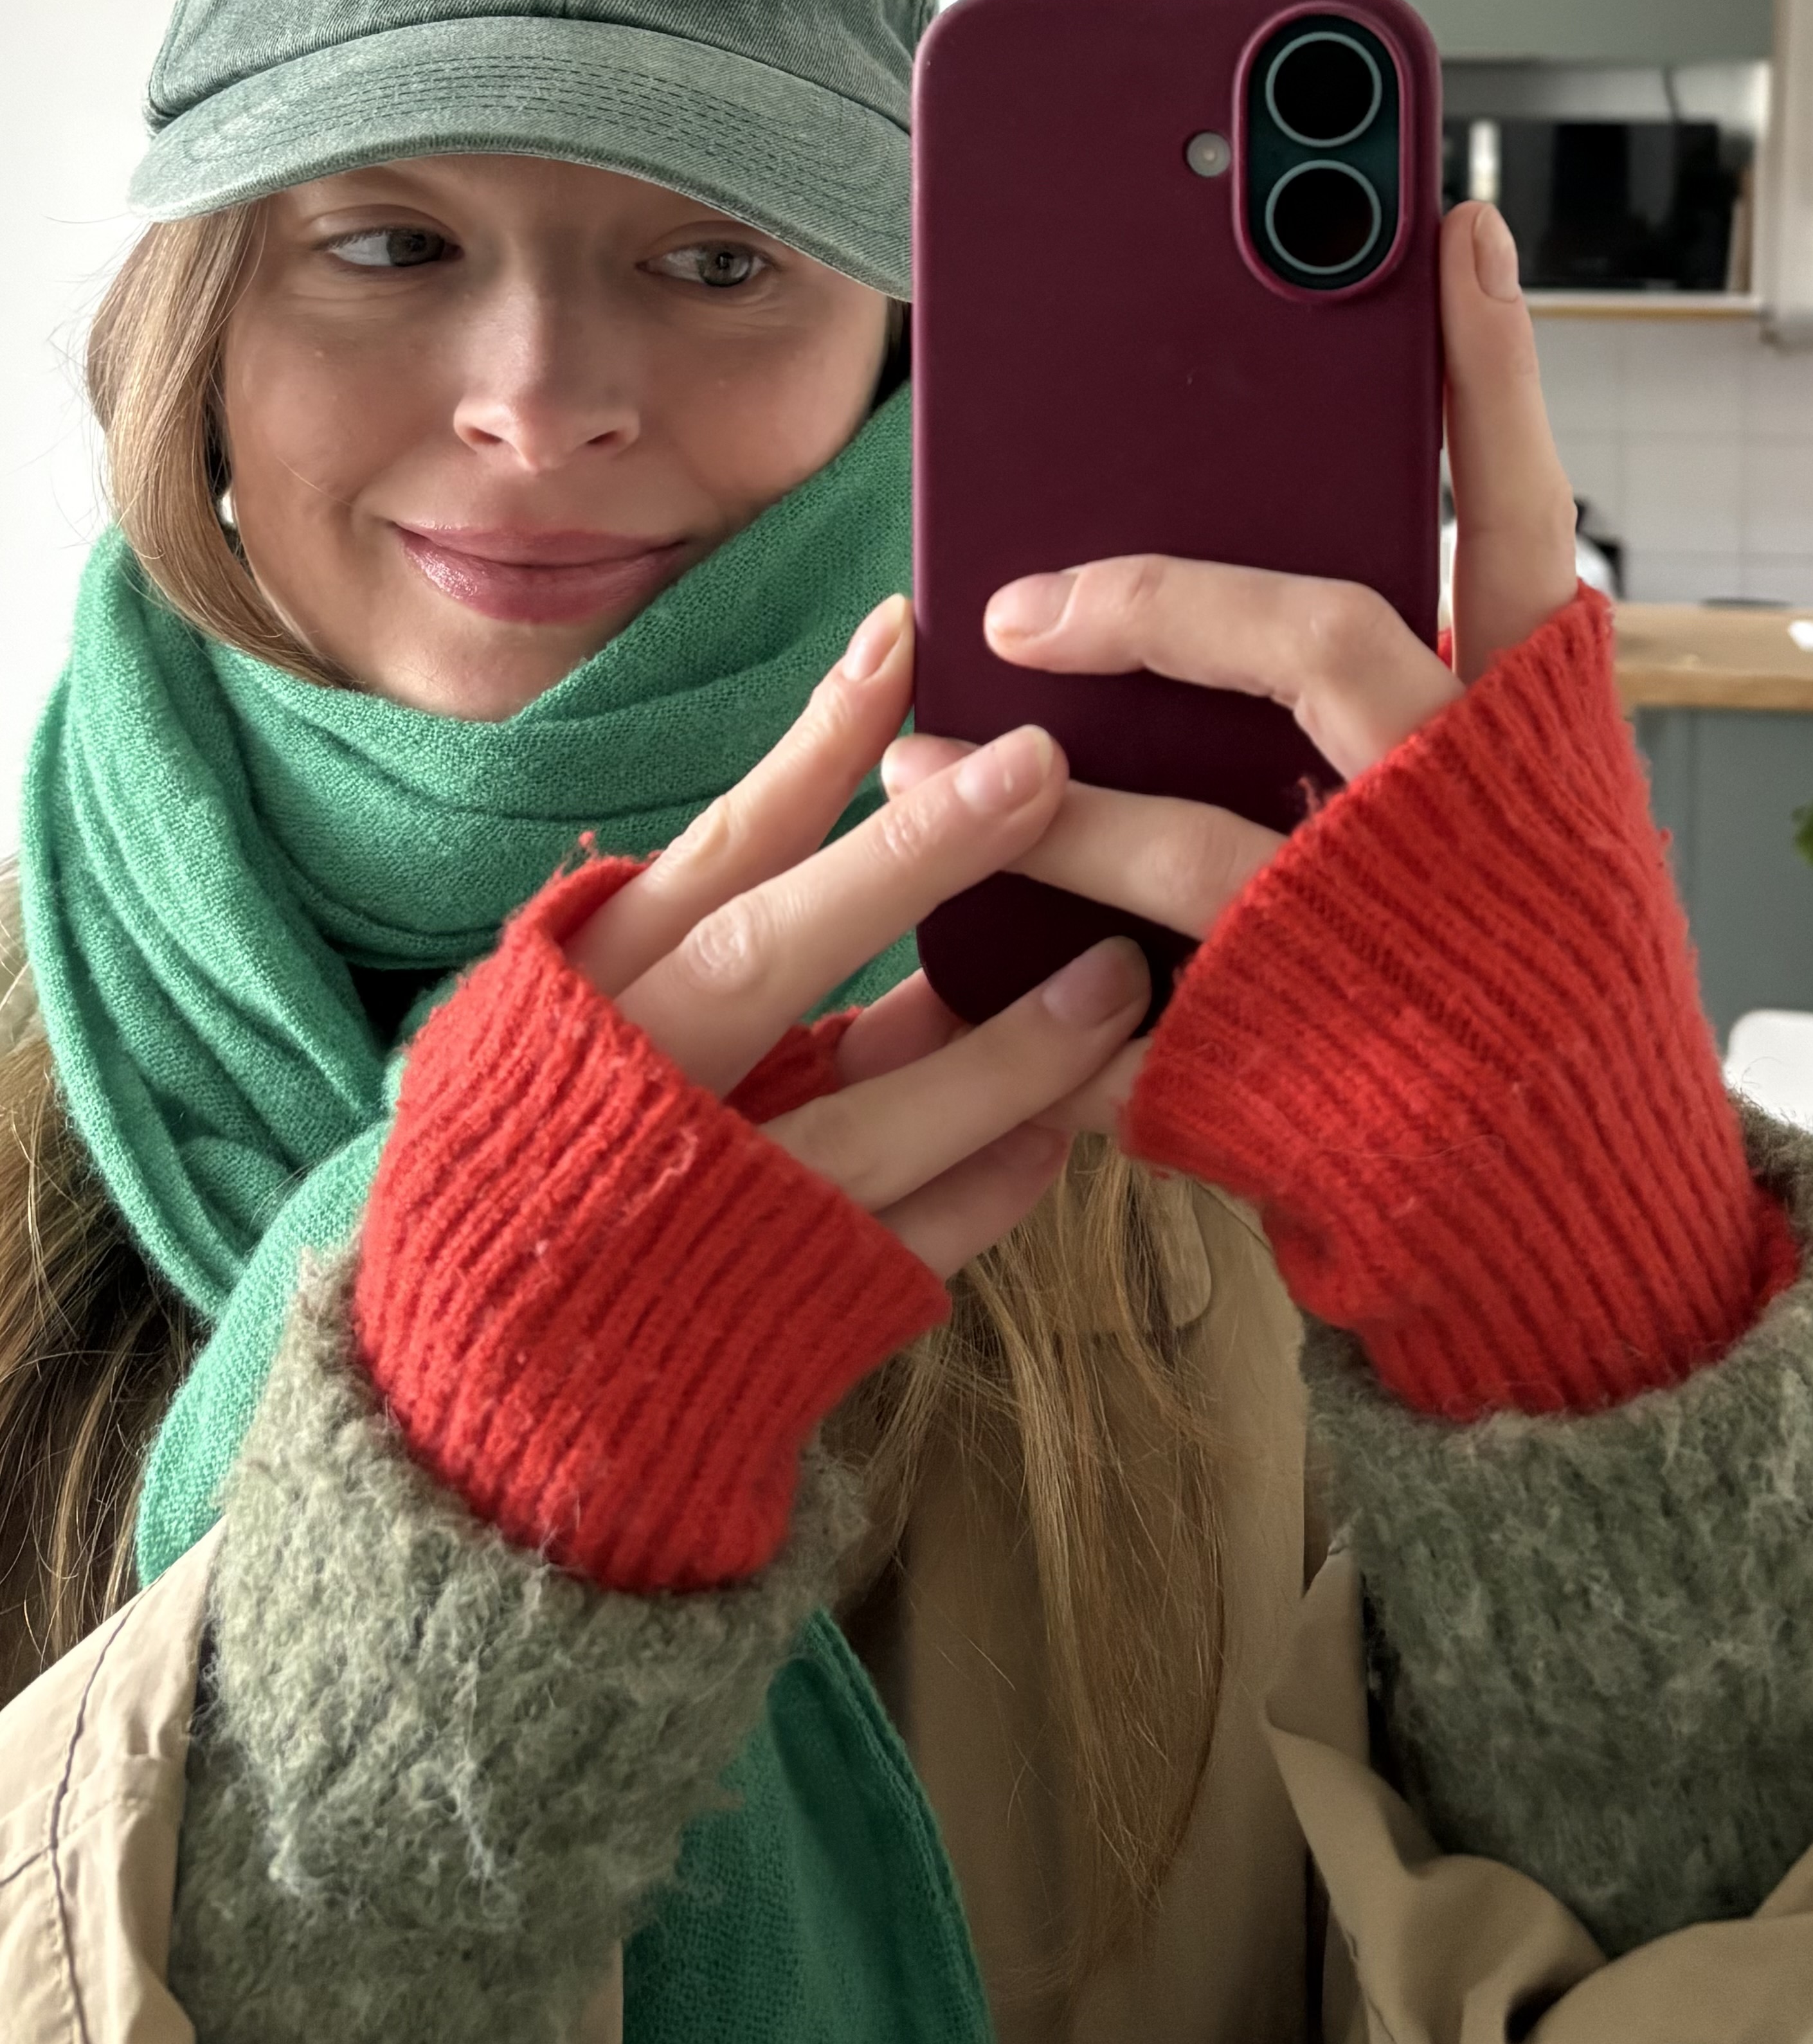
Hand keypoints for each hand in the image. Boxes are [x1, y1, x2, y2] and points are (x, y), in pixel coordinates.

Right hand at [563, 596, 1149, 1278]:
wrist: (464, 1407)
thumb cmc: (550, 1157)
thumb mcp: (593, 1027)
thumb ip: (718, 944)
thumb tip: (888, 832)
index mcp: (586, 999)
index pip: (714, 848)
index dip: (810, 745)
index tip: (907, 636)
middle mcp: (633, 1091)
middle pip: (772, 956)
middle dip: (910, 861)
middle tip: (1042, 769)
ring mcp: (702, 1210)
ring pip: (868, 1122)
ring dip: (1003, 1054)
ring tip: (1116, 981)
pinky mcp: (766, 1318)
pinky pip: (904, 1245)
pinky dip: (987, 1190)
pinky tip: (1063, 1136)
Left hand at [883, 202, 1577, 1127]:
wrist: (1590, 1234)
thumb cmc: (1523, 996)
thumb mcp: (1508, 821)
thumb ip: (1419, 702)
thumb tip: (1260, 562)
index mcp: (1538, 733)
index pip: (1522, 516)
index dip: (1486, 367)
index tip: (1444, 218)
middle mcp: (1482, 807)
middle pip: (1334, 637)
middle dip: (1166, 590)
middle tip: (1031, 584)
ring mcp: (1400, 924)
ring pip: (1217, 816)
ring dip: (1064, 773)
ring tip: (944, 721)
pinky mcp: (1317, 1035)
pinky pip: (1160, 958)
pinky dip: (1061, 905)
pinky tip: (970, 878)